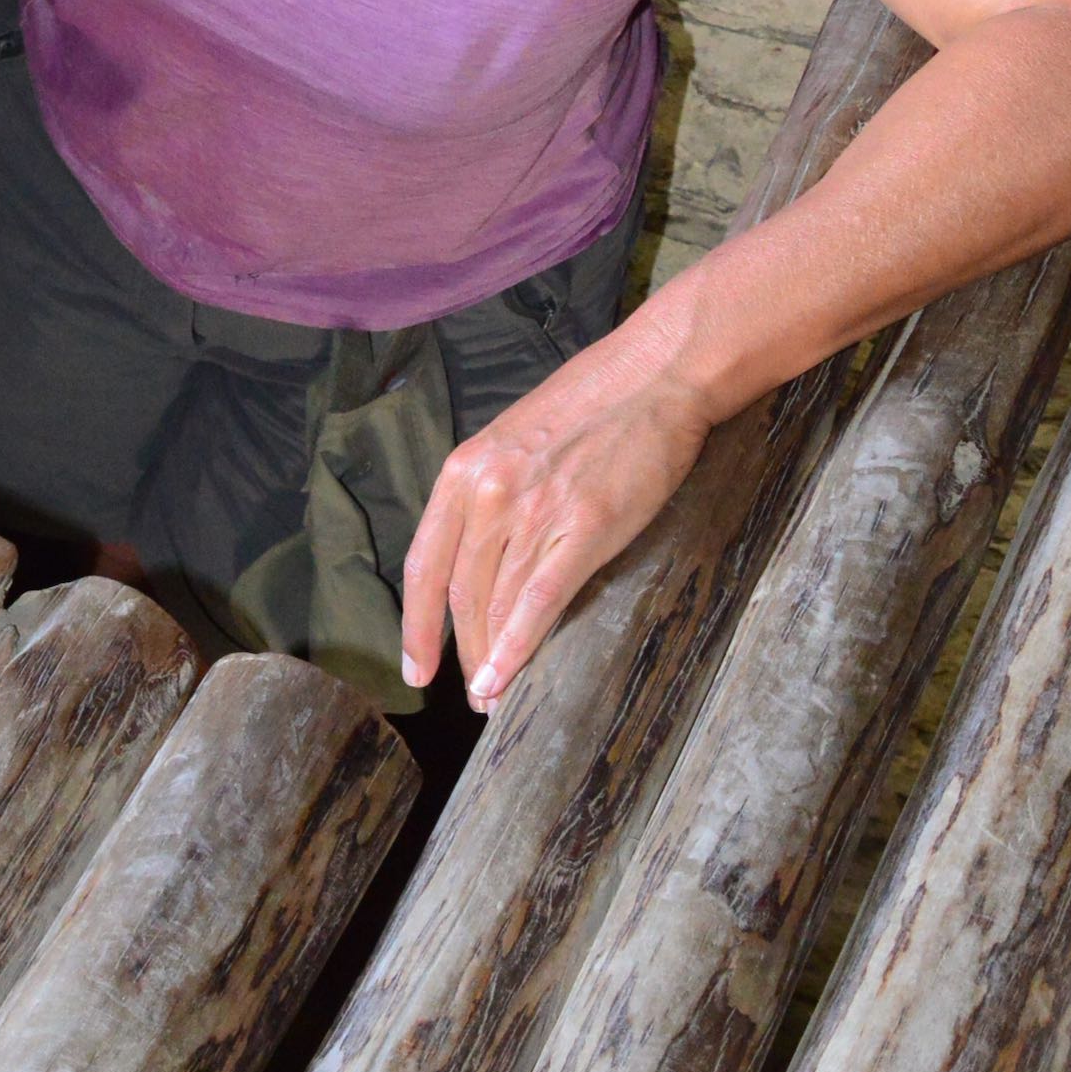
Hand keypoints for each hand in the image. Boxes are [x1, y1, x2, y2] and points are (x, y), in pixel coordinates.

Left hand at [399, 327, 715, 713]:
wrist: (654, 375)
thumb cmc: (592, 404)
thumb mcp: (514, 441)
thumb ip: (491, 494)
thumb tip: (481, 559)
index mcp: (465, 470)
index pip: (424, 564)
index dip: (417, 625)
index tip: (415, 667)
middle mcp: (489, 492)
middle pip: (461, 594)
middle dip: (462, 652)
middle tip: (472, 694)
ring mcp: (534, 510)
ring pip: (497, 604)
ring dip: (490, 660)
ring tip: (493, 697)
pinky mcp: (584, 526)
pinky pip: (538, 600)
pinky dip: (517, 647)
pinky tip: (505, 678)